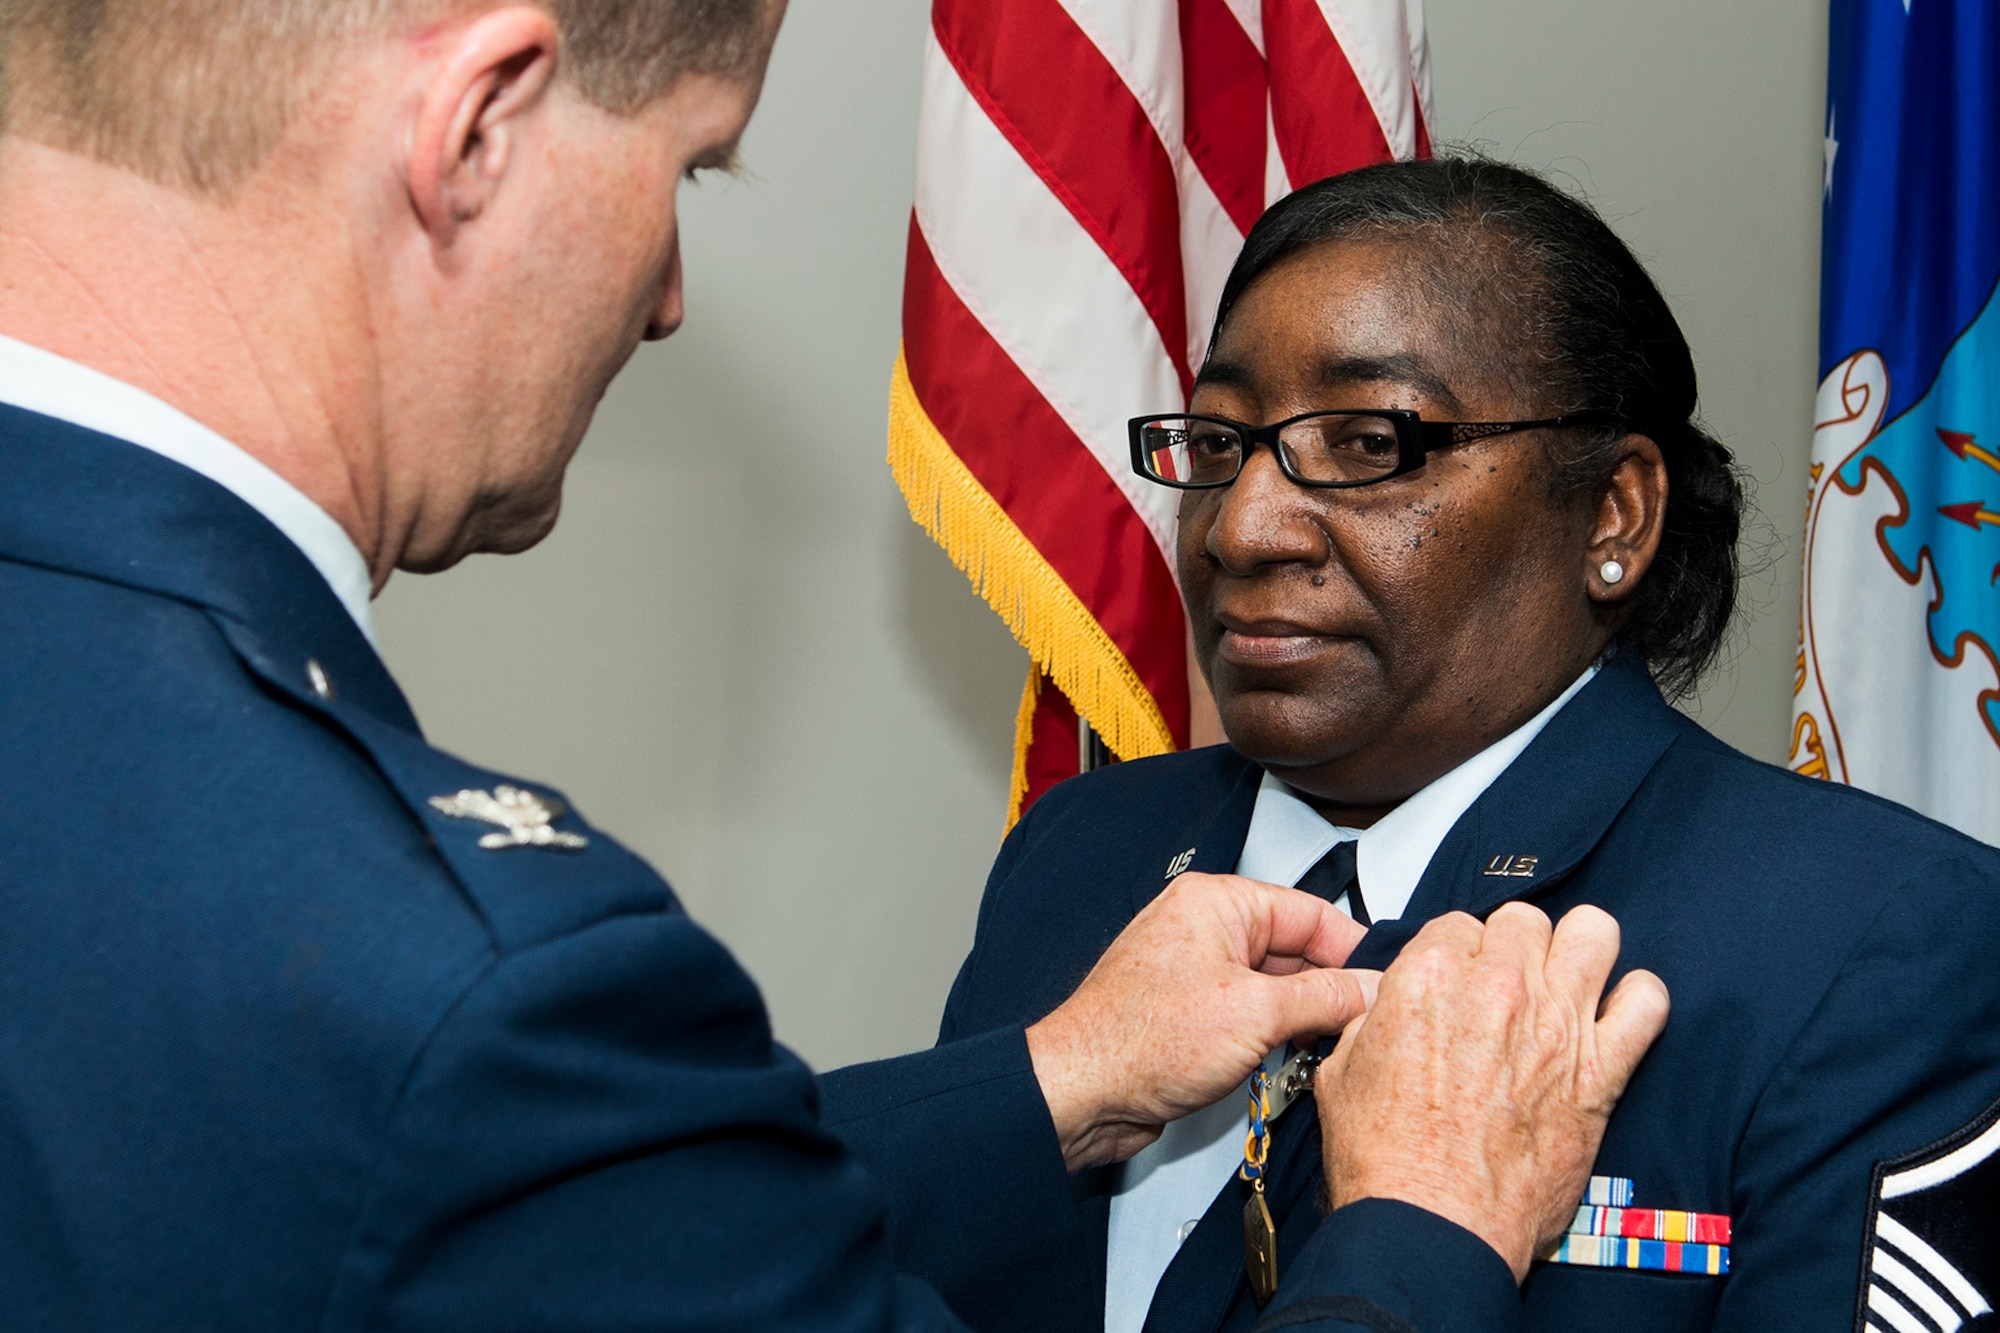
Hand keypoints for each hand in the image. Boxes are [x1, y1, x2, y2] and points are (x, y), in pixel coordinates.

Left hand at [1026, 872, 1374, 1171]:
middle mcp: (1204, 927)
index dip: (1353, 948)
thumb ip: (1324, 998)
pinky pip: (1249, 1013)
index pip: (1310, 911)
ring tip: (1330, 1045)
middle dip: (1330, 987)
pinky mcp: (1189, 1013)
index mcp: (1217, 902)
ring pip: (1274, 985)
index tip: (1387, 982)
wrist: (1080, 1090)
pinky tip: (1290, 1059)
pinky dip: (1274, 1034)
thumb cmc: (1140, 1040)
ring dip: (1302, 1016)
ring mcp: (1195, 971)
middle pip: (1294, 949)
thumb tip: (1370, 988)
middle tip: (1367, 1022)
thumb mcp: (1256, 1014)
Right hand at [1315, 903, 1669, 1281]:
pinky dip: (1639, 1001)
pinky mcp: (1600, 1071)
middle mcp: (1498, 987)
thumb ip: (1372, 1022)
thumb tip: (1388, 1010)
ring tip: (1567, 978)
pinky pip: (1648, 1004)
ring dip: (1580, 950)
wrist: (1432, 1225)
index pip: (1457, 924)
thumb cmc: (1389, 1162)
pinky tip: (1618, 1015)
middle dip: (1514, 946)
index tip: (1459, 980)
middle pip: (1524, 920)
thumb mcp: (1344, 1071)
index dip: (1456, 953)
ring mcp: (1555, 1024)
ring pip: (1593, 933)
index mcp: (1429, 976)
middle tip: (1507, 983)